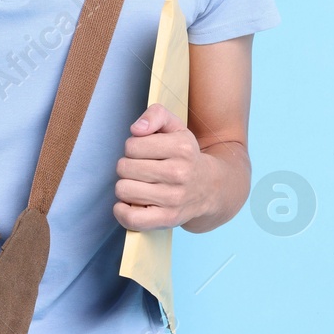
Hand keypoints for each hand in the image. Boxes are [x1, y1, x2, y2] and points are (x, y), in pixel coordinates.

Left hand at [113, 102, 211, 230]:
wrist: (211, 188)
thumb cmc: (185, 156)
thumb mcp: (176, 127)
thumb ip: (156, 115)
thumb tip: (136, 129)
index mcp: (182, 148)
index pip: (132, 145)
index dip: (133, 148)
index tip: (144, 153)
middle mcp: (179, 173)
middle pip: (124, 167)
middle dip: (128, 167)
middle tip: (141, 170)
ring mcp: (173, 199)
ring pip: (123, 190)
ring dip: (126, 186)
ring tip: (139, 185)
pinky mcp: (167, 219)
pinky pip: (131, 218)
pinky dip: (122, 211)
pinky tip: (129, 203)